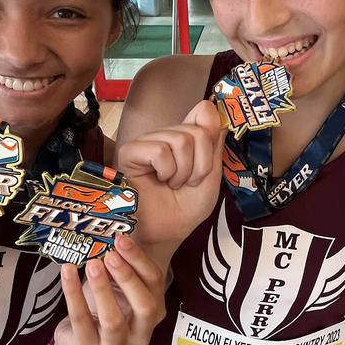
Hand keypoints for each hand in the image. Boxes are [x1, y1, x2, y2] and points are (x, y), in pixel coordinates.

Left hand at [50, 235, 165, 344]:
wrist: (78, 339)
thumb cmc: (104, 304)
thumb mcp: (118, 285)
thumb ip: (123, 263)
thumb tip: (117, 220)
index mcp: (154, 311)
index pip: (155, 283)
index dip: (139, 260)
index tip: (122, 239)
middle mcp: (141, 333)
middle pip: (144, 305)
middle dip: (128, 277)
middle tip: (110, 254)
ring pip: (113, 319)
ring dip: (102, 288)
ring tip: (91, 263)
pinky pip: (81, 320)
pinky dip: (73, 294)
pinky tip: (67, 271)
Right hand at [115, 100, 225, 246]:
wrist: (166, 233)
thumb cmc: (185, 208)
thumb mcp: (211, 178)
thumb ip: (214, 146)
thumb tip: (214, 111)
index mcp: (186, 138)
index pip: (204, 111)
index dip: (212, 129)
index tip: (210, 154)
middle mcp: (167, 135)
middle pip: (197, 131)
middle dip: (201, 165)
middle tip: (188, 182)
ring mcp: (148, 141)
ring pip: (180, 141)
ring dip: (183, 172)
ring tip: (173, 184)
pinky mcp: (131, 152)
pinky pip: (160, 152)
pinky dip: (166, 172)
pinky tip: (159, 181)